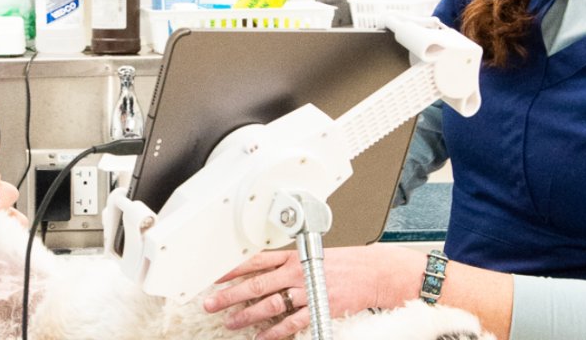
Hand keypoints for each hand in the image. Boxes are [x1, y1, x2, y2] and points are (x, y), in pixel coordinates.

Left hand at [202, 245, 424, 339]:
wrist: (374, 272)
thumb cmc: (348, 263)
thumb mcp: (313, 255)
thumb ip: (290, 262)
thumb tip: (267, 270)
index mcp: (293, 256)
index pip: (256, 260)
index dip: (233, 268)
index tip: (215, 275)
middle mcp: (296, 272)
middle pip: (255, 284)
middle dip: (230, 294)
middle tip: (211, 303)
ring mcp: (306, 291)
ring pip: (268, 304)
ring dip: (247, 315)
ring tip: (230, 322)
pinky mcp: (317, 308)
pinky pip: (290, 323)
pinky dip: (274, 332)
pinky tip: (261, 338)